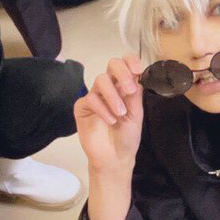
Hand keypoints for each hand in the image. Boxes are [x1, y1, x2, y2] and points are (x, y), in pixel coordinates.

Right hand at [74, 56, 145, 177]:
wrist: (115, 157)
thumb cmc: (127, 136)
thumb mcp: (136, 114)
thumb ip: (135, 95)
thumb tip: (136, 75)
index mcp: (125, 86)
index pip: (126, 64)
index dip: (131, 61)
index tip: (137, 70)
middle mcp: (110, 87)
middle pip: (112, 65)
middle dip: (122, 73)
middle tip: (129, 89)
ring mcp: (95, 96)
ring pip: (100, 80)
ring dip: (113, 96)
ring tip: (121, 113)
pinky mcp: (82, 107)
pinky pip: (90, 99)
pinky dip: (102, 108)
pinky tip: (110, 120)